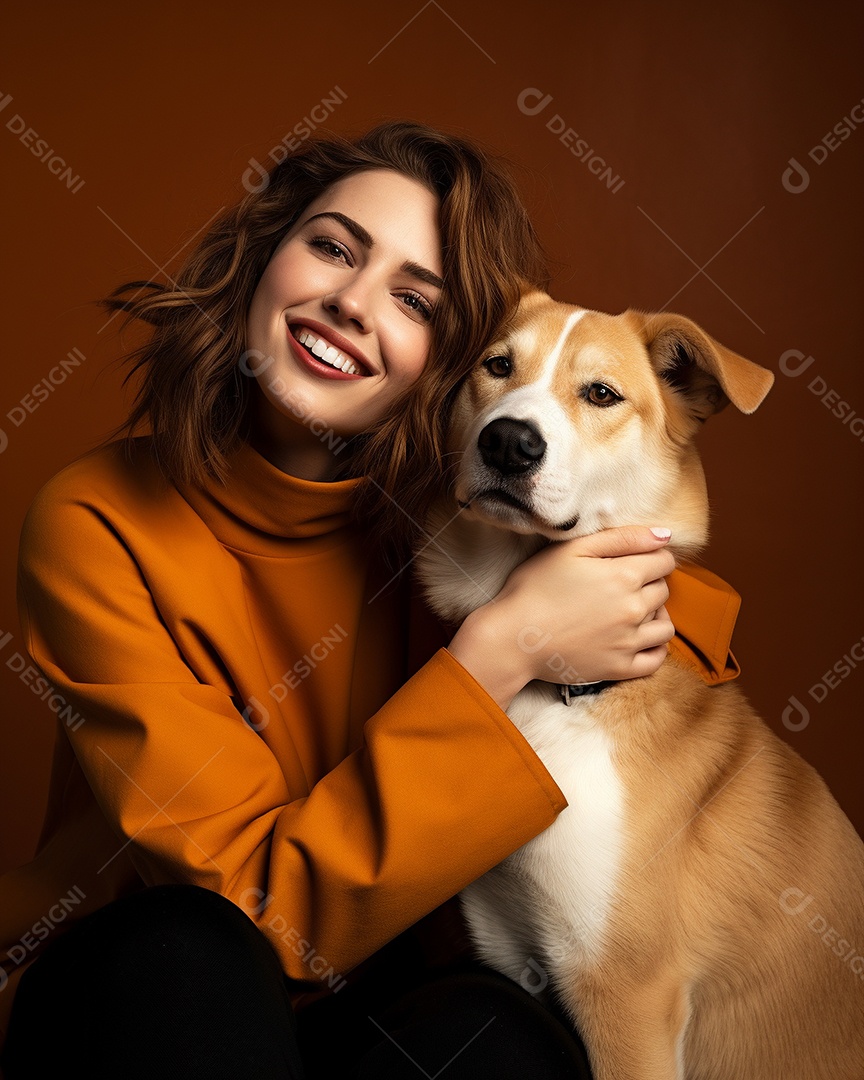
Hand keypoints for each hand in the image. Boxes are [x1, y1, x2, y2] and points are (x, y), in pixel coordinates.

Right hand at [447, 526, 675, 710]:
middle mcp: (634, 609)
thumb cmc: (535, 588)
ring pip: (666, 626)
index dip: (652, 556)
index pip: (664, 561)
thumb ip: (622, 538)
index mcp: (624, 576)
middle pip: (663, 591)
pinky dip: (655, 648)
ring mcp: (629, 642)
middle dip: (649, 583)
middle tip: (620, 585)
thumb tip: (665, 535)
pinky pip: (656, 659)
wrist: (512, 637)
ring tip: (630, 611)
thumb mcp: (572, 550)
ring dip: (655, 615)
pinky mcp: (619, 668)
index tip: (632, 561)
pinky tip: (639, 639)